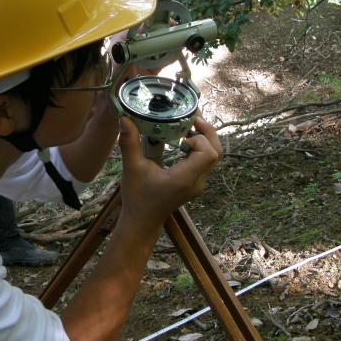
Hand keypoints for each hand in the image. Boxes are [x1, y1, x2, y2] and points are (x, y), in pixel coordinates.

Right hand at [117, 116, 220, 232]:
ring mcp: (198, 184)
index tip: (181, 134)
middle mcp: (197, 182)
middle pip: (216, 152)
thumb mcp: (132, 168)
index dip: (199, 139)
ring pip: (213, 157)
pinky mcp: (195, 183)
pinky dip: (200, 148)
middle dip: (207, 133)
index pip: (208, 154)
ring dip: (204, 140)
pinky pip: (206, 161)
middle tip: (192, 119)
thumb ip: (129, 143)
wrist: (142, 221)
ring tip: (188, 126)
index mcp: (185, 179)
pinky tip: (184, 140)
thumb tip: (124, 118)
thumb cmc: (137, 197)